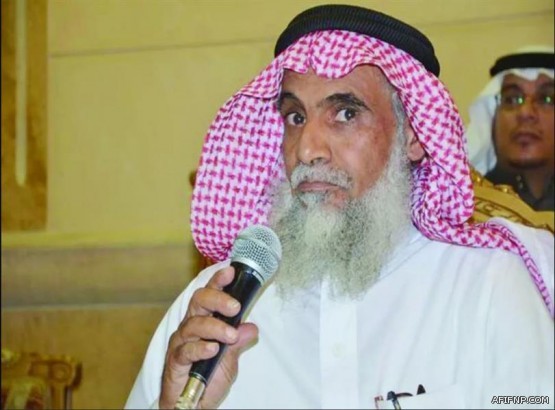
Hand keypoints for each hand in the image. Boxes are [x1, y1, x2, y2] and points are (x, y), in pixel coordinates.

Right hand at [159, 266, 258, 408]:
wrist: (194, 404)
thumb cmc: (209, 377)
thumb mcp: (230, 358)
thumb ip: (238, 342)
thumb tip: (251, 327)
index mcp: (204, 320)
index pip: (210, 294)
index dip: (218, 281)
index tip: (230, 272)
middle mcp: (191, 326)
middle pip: (199, 301)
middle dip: (218, 299)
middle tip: (235, 307)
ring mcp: (182, 342)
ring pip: (194, 324)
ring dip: (215, 327)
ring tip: (230, 335)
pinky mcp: (175, 361)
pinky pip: (186, 350)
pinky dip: (200, 348)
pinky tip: (212, 349)